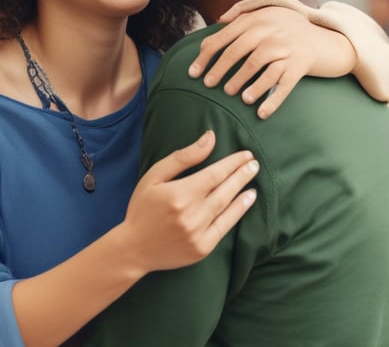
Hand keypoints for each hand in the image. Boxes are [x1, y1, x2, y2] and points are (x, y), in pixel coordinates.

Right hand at [120, 131, 257, 273]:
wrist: (134, 249)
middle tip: (254, 162)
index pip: (214, 174)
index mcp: (179, 194)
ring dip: (243, 191)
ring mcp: (198, 234)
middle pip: (224, 189)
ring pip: (227, 207)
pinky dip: (238, 212)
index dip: (232, 163)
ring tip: (253, 178)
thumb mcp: (154, 177)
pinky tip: (247, 200)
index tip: (245, 154)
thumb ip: (183, 157)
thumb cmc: (142, 208)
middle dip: (242, 174)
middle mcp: (191, 215)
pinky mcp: (202, 249)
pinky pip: (225, 227)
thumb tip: (210, 138)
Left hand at [188, 7, 356, 118]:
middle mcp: (273, 30)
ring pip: (258, 67)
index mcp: (262, 18)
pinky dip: (270, 99)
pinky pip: (282, 84)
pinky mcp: (302, 64)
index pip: (227, 36)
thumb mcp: (273, 16)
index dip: (207, 54)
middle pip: (238, 51)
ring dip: (242, 83)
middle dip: (219, 70)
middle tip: (208, 85)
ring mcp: (288, 47)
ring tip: (232, 95)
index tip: (192, 71)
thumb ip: (247, 14)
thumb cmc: (295, 33)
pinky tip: (261, 112)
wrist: (332, 42)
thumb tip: (220, 20)